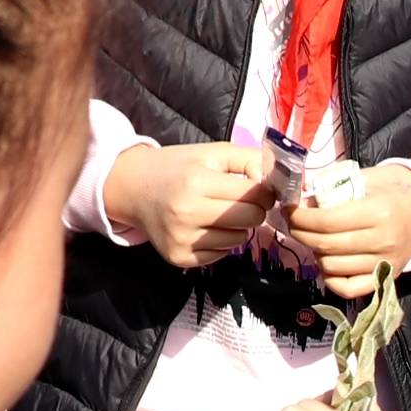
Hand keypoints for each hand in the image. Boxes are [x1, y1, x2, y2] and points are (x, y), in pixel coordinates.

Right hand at [107, 141, 275, 268]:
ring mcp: (182, 239)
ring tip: (216, 213)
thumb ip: (250, 160)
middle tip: (239, 201)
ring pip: (238, 240)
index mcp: (197, 182)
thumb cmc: (178, 167)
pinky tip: (204, 227)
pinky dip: (220, 242)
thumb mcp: (213, 153)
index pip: (254, 195)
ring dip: (236, 227)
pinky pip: (221, 255)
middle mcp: (187, 213)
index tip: (256, 189)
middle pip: (251, 220)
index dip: (263, 192)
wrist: (133, 188)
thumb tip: (278, 183)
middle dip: (253, 210)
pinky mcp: (179, 257)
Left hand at [289, 161, 410, 299]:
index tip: (290, 211)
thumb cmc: (392, 191)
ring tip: (313, 240)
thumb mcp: (366, 178)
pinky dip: (331, 279)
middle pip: (326, 245)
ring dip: (314, 254)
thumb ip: (335, 187)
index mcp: (378, 212)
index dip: (301, 218)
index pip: (328, 221)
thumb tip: (301, 198)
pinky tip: (327, 263)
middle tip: (294, 224)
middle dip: (301, 234)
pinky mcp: (386, 278)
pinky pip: (349, 289)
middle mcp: (382, 240)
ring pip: (333, 267)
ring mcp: (384, 263)